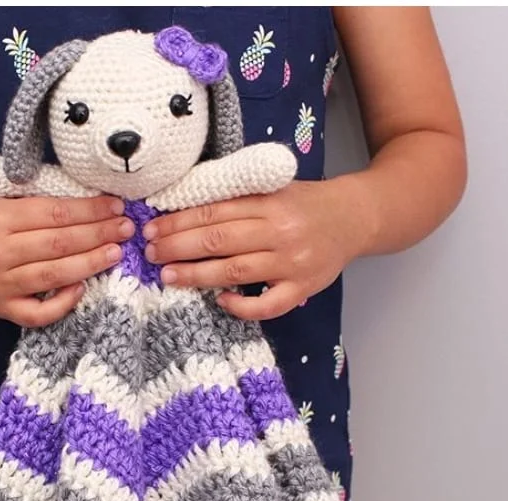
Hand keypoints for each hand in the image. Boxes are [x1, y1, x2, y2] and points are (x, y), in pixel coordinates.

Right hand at [0, 195, 133, 326]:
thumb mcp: (6, 203)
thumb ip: (43, 207)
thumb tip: (96, 208)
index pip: (55, 214)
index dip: (90, 210)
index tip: (115, 206)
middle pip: (59, 244)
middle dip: (98, 234)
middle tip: (125, 229)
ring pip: (54, 275)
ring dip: (91, 263)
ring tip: (115, 252)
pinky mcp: (1, 309)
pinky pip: (38, 313)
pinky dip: (63, 302)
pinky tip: (81, 287)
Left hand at [140, 180, 370, 320]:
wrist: (357, 217)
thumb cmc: (304, 203)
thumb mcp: (273, 188)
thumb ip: (236, 199)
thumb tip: (181, 209)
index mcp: (269, 202)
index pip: (214, 213)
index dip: (178, 222)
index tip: (152, 230)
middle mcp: (280, 232)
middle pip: (218, 241)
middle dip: (177, 248)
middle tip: (150, 253)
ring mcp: (292, 263)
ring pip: (234, 271)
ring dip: (195, 275)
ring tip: (167, 276)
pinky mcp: (303, 289)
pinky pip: (267, 305)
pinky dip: (241, 306)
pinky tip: (219, 300)